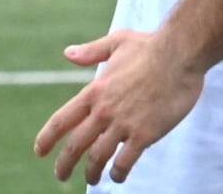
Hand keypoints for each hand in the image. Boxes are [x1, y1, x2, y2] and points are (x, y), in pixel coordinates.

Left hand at [33, 29, 204, 184]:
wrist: (182, 53)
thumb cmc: (153, 45)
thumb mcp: (118, 42)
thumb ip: (92, 51)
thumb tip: (68, 53)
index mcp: (94, 91)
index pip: (61, 121)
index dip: (47, 139)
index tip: (40, 151)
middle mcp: (103, 111)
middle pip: (75, 146)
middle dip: (64, 165)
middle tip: (61, 176)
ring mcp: (123, 124)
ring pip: (98, 157)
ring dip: (92, 173)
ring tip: (92, 180)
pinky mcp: (144, 133)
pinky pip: (125, 161)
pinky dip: (119, 172)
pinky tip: (119, 176)